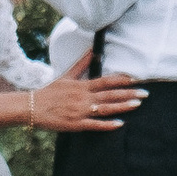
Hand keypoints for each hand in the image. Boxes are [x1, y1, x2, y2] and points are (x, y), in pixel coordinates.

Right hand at [25, 68, 144, 132]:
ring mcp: (80, 111)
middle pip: (110, 94)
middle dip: (128, 93)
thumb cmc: (50, 91)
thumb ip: (81, 64)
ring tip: (137, 104)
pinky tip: (120, 124)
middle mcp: (83, 97)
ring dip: (122, 106)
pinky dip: (107, 125)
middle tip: (145, 93)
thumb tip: (92, 50)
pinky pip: (94, 125)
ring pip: (105, 108)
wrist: (32, 107)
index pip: (105, 81)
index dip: (122, 80)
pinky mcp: (76, 124)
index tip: (136, 78)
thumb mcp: (66, 75)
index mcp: (82, 85)